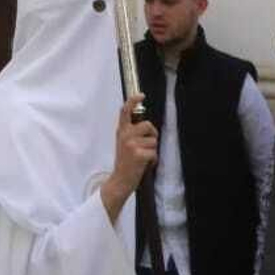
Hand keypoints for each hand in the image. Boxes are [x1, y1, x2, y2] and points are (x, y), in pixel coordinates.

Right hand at [100, 102, 157, 220]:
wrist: (120, 180)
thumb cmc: (125, 162)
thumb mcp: (123, 143)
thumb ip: (131, 132)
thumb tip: (145, 124)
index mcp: (121, 131)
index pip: (125, 111)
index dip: (133, 101)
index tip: (141, 95)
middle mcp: (125, 135)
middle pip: (148, 125)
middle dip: (152, 135)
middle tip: (147, 145)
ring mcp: (132, 145)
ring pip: (153, 141)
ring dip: (152, 150)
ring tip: (143, 157)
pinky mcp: (139, 155)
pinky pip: (154, 152)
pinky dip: (153, 160)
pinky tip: (145, 164)